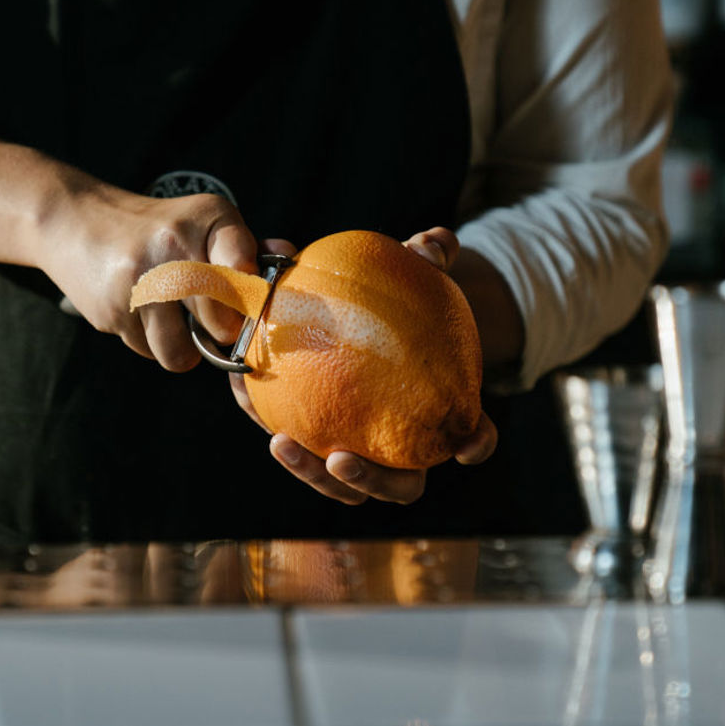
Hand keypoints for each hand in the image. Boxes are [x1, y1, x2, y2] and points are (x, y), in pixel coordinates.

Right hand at [39, 178, 257, 371]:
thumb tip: (289, 256)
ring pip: (179, 352)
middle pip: (219, 322)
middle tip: (212, 322)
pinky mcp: (112, 309)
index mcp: (206, 218)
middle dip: (220, 333)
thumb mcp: (201, 221)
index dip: (251, 292)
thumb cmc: (154, 228)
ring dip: (181, 348)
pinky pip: (147, 351)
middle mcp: (173, 245)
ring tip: (173, 321)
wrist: (73, 220)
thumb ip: (244, 245)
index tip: (248, 300)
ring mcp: (140, 280)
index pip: (242, 260)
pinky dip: (148, 341)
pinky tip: (139, 312)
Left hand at [232, 226, 498, 505]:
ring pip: (340, 484)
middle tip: (341, 458)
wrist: (358, 315)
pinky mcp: (315, 445)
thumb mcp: (411, 275)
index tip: (467, 447)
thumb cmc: (398, 301)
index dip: (475, 443)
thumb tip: (437, 239)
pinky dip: (276, 434)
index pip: (473, 435)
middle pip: (399, 487)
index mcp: (441, 415)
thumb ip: (425, 258)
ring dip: (311, 474)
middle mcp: (402, 448)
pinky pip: (298, 450)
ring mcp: (360, 455)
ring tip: (281, 443)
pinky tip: (249, 404)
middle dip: (371, 481)